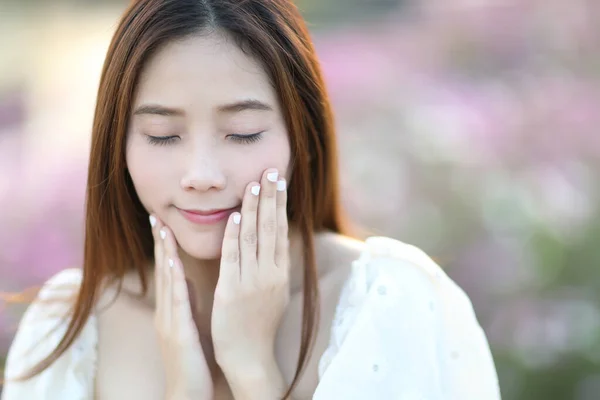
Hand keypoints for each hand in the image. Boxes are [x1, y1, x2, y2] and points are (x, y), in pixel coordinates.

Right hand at [150, 215, 213, 399]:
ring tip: (162, 228)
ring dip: (164, 253)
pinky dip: (173, 278)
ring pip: (166, 280)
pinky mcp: (176, 331)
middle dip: (160, 243)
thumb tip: (188, 281)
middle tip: (157, 216)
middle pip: (163, 270)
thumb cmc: (192, 360)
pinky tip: (172, 261)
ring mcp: (168, 320)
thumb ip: (187, 303)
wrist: (188, 393)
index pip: (169, 272)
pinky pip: (176, 300)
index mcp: (172, 310)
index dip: (165, 247)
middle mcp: (166, 311)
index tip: (164, 223)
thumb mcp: (189, 325)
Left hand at [211, 168, 289, 371]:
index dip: (280, 205)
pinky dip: (234, 235)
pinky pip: (233, 257)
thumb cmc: (260, 324)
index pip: (281, 231)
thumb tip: (278, 242)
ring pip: (253, 237)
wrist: (249, 356)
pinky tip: (234, 215)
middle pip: (271, 228)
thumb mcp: (276, 293)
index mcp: (281, 273)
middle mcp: (270, 274)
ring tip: (254, 183)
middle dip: (271, 197)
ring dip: (253, 208)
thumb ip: (275, 266)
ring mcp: (252, 282)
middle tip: (272, 170)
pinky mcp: (232, 291)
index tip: (280, 181)